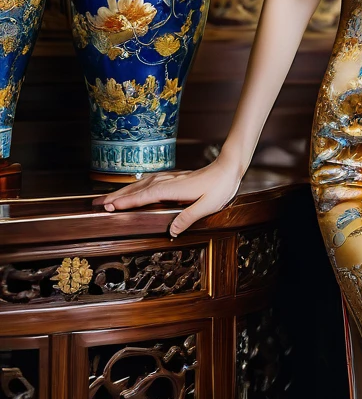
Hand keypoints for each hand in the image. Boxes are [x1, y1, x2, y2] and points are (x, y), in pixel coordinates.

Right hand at [91, 158, 242, 236]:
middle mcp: (167, 182)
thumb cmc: (220, 187)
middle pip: (136, 189)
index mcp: (173, 189)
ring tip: (106, 198)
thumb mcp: (208, 206)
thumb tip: (171, 231)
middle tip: (95, 203)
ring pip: (140, 184)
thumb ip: (188, 217)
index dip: (125, 202)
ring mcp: (169, 179)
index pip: (143, 197)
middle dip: (115, 197)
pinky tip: (132, 188)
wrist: (228, 168)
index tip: (107, 207)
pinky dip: (135, 186)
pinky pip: (148, 182)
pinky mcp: (173, 179)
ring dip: (122, 191)